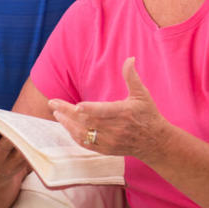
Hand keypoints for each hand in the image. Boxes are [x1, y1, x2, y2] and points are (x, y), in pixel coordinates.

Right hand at [0, 123, 30, 193]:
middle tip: (12, 118)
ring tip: (24, 122)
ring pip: (20, 149)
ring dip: (23, 136)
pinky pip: (28, 155)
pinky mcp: (19, 169)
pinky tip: (31, 133)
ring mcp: (7, 167)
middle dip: (9, 130)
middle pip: (6, 143)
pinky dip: (31, 145)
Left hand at [47, 57, 168, 159]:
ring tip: (56, 113)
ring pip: (84, 134)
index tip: (77, 105)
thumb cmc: (148, 115)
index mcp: (124, 113)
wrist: (155, 142)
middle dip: (68, 113)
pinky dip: (74, 135)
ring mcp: (110, 140)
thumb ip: (132, 77)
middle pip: (88, 122)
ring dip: (68, 124)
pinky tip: (67, 125)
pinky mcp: (106, 149)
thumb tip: (130, 58)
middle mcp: (116, 128)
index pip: (105, 111)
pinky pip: (86, 144)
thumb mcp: (142, 94)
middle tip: (53, 103)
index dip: (91, 109)